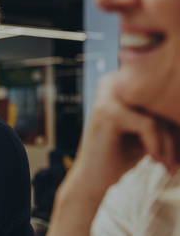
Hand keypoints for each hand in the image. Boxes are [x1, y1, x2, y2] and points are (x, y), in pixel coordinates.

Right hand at [74, 73, 178, 190]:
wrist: (92, 179)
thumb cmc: (119, 156)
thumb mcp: (145, 131)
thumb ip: (161, 115)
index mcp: (119, 83)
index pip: (160, 95)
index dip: (175, 121)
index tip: (179, 150)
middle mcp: (112, 83)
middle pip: (160, 102)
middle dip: (175, 133)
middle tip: (177, 160)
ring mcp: (107, 96)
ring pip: (157, 114)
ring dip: (169, 143)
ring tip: (168, 164)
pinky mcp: (108, 112)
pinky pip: (148, 125)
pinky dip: (157, 145)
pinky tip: (154, 160)